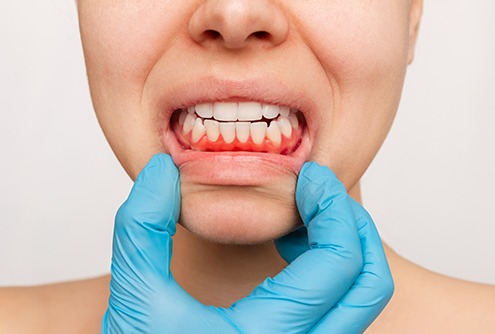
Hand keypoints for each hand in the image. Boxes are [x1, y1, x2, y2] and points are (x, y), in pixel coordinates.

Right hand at [103, 154, 392, 332]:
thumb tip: (164, 170)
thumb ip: (143, 228)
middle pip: (371, 284)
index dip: (333, 206)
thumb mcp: (136, 299)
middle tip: (317, 191)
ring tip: (302, 217)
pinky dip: (330, 271)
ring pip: (360, 302)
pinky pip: (341, 311)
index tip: (310, 175)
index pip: (340, 263)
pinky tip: (290, 251)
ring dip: (344, 247)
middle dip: (352, 224)